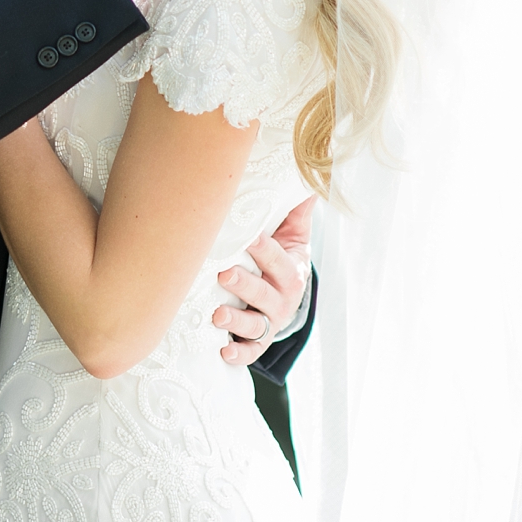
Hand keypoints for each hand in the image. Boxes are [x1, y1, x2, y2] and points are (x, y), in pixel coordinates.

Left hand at [213, 195, 315, 365]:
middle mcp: (283, 297)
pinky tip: (223, 350)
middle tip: (224, 274)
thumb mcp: (293, 231)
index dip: (264, 249)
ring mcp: (270, 321)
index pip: (279, 259)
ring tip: (217, 314)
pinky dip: (239, 352)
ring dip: (237, 321)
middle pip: (265, 293)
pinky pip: (250, 350)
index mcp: (292, 269)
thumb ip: (295, 206)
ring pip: (256, 324)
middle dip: (245, 285)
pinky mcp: (258, 340)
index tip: (247, 236)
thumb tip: (303, 169)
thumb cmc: (281, 255)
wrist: (285, 293)